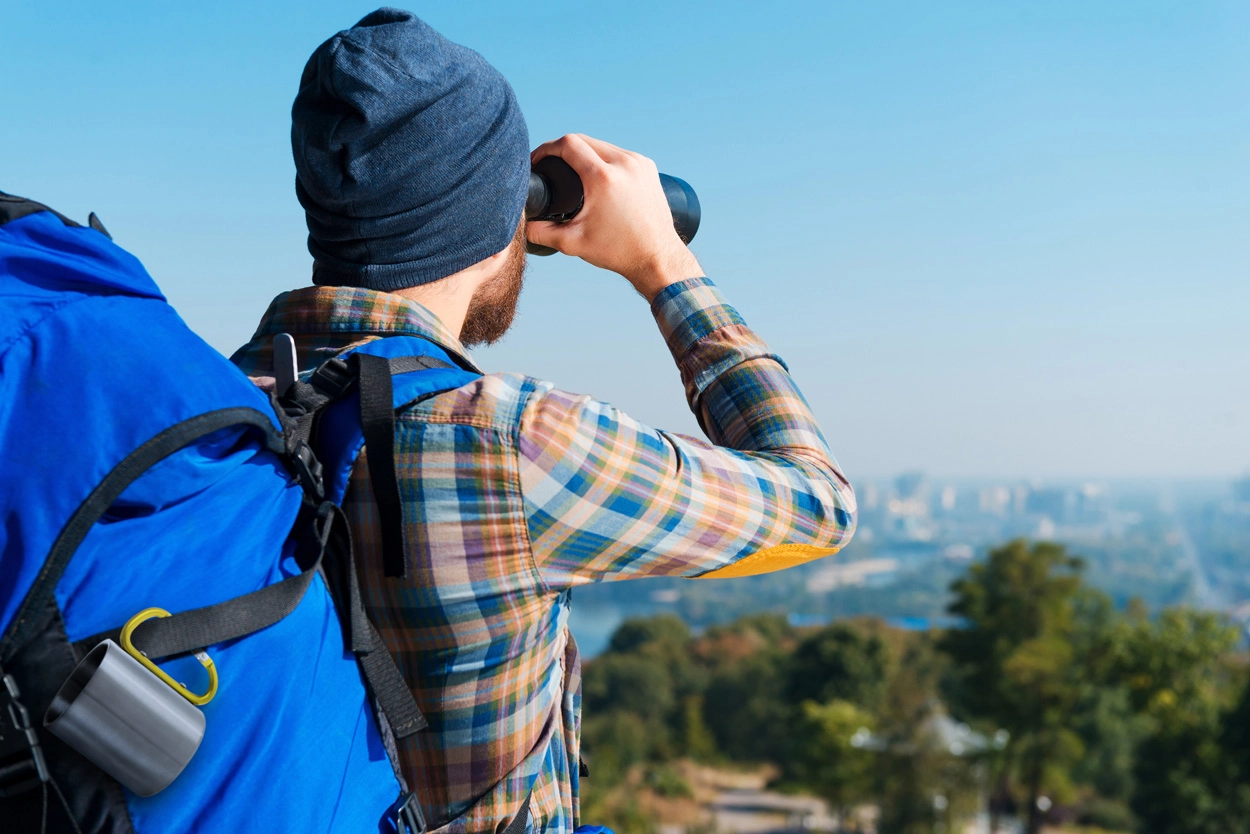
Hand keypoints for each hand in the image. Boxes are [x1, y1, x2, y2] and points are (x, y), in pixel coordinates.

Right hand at [527, 134, 701, 301]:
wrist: (657, 257)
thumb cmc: (618, 251)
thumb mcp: (573, 243)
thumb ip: (541, 232)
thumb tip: (520, 224)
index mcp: (603, 178)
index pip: (568, 144)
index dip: (546, 148)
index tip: (537, 160)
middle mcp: (624, 164)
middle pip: (583, 139)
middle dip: (563, 149)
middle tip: (551, 166)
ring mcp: (639, 163)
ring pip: (602, 144)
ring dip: (584, 152)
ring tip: (571, 169)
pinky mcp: (648, 167)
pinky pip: (619, 153)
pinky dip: (604, 158)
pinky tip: (596, 171)